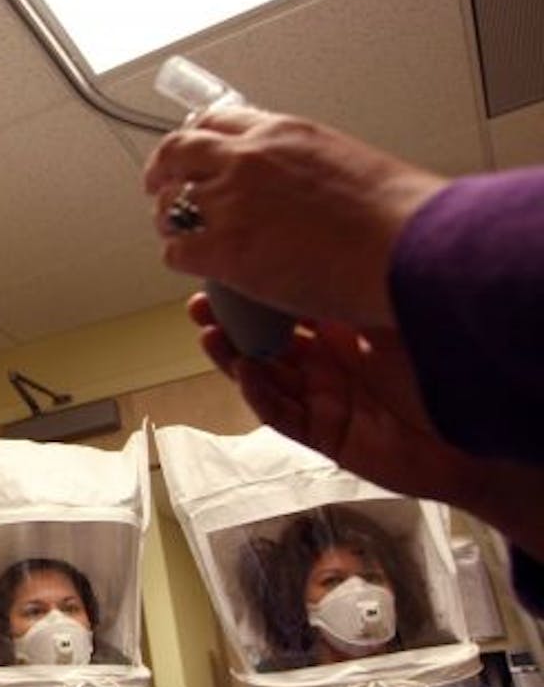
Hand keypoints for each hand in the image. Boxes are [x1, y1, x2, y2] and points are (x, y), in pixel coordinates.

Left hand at [144, 108, 446, 327]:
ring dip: (168, 221)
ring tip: (175, 234)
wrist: (406, 247)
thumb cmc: (396, 215)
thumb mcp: (346, 163)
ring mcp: (230, 203)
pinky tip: (191, 266)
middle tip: (156, 186)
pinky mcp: (224, 249)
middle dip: (161, 170)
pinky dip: (178, 258)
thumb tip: (299, 185)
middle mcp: (246, 160)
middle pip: (176, 153)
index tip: (189, 153)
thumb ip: (306, 166)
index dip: (195, 141)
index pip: (216, 123)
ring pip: (169, 206)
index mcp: (280, 133)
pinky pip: (176, 251)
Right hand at [187, 292, 472, 502]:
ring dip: (234, 356)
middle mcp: (333, 364)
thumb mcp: (390, 311)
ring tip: (209, 335)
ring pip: (266, 377)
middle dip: (231, 323)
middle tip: (201, 305)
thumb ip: (348, 290)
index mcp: (348, 330)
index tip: (225, 272)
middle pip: (267, 342)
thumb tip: (306, 249)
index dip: (254, 293)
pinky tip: (245, 371)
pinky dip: (260, 393)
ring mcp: (328, 401)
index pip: (289, 307)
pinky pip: (283, 415)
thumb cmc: (452, 359)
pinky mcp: (328, 436)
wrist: (487, 421)